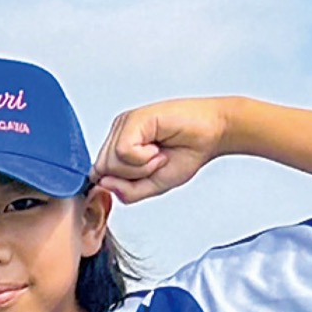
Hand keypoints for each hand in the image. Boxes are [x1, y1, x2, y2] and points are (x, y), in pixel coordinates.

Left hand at [91, 97, 231, 203]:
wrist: (212, 134)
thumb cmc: (186, 154)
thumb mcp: (152, 186)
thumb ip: (126, 192)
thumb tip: (102, 184)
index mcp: (118, 148)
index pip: (100, 177)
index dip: (121, 185)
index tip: (147, 175)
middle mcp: (117, 134)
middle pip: (102, 171)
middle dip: (131, 177)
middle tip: (156, 162)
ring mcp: (123, 125)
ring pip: (110, 163)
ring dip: (139, 167)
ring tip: (158, 154)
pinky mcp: (132, 119)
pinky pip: (122, 152)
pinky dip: (143, 158)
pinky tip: (157, 148)